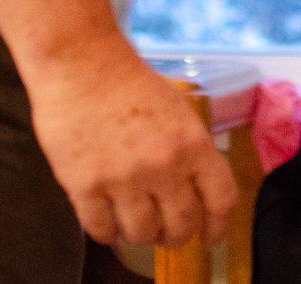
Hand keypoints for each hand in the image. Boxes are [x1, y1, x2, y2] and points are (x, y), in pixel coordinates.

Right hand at [26, 48, 238, 247]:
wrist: (80, 62)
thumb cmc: (127, 81)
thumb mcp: (177, 109)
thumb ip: (190, 151)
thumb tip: (195, 190)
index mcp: (192, 143)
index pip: (220, 200)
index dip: (217, 226)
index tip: (210, 237)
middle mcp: (163, 165)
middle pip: (182, 225)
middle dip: (176, 235)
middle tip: (166, 232)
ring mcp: (123, 178)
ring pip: (142, 234)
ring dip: (141, 234)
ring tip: (134, 222)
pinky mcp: (85, 185)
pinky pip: (102, 229)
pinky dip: (107, 232)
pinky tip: (107, 220)